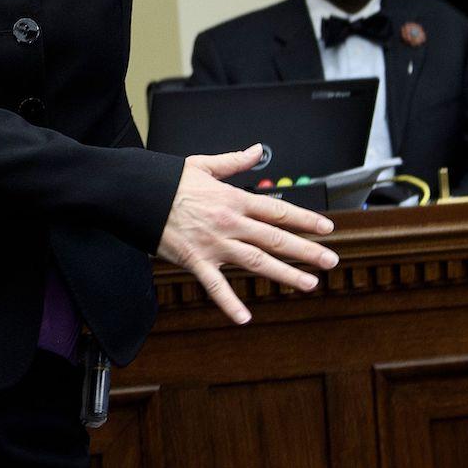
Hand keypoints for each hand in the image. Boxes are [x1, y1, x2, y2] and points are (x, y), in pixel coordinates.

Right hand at [156, 146, 338, 325]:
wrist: (136, 194)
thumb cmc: (167, 181)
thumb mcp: (203, 164)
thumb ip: (235, 161)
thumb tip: (257, 150)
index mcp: (234, 199)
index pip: (278, 211)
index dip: (305, 220)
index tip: (326, 229)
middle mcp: (230, 223)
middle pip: (276, 238)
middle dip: (307, 250)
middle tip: (331, 260)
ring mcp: (215, 244)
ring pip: (258, 261)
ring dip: (286, 274)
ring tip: (309, 284)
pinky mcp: (195, 261)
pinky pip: (216, 286)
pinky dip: (230, 303)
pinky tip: (245, 318)